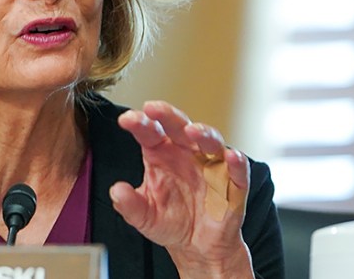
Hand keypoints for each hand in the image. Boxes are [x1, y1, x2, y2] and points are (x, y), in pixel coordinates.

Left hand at [110, 101, 252, 278]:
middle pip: (178, 126)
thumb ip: (130, 205)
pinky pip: (238, 170)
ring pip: (210, 141)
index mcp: (161, 154)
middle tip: (153, 108)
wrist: (198, 246)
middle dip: (167, 115)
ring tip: (192, 130)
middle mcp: (186, 152)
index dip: (139, 123)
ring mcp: (211, 165)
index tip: (126, 120)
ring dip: (203, 133)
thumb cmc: (170, 222)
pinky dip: (237, 162)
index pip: (150, 132)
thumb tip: (116, 192)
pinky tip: (231, 157)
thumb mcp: (144, 217)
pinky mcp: (233, 183)